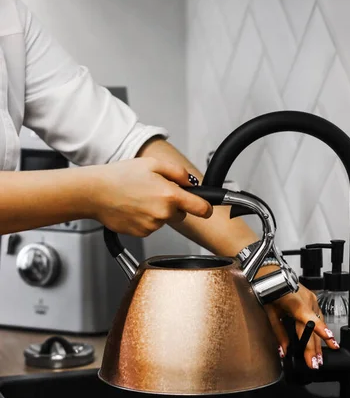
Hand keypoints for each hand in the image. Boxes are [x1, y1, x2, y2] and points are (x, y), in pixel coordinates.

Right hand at [90, 158, 211, 235]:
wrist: (94, 193)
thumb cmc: (119, 176)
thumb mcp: (153, 164)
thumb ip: (178, 172)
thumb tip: (192, 182)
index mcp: (170, 195)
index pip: (202, 209)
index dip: (207, 207)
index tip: (207, 207)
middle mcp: (163, 214)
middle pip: (181, 214)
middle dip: (174, 205)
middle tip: (155, 191)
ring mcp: (152, 226)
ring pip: (164, 220)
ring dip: (157, 211)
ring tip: (139, 198)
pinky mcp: (141, 233)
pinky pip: (151, 227)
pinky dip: (145, 219)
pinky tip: (133, 208)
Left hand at [264, 281, 339, 369]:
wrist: (271, 274)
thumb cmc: (269, 291)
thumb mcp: (270, 313)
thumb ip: (279, 333)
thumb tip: (283, 351)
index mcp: (295, 304)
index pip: (309, 319)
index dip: (320, 330)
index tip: (329, 338)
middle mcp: (307, 301)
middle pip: (313, 328)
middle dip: (315, 348)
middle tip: (316, 363)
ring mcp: (312, 299)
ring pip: (319, 323)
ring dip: (320, 341)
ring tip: (320, 357)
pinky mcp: (314, 299)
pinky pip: (319, 317)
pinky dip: (320, 329)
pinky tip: (322, 341)